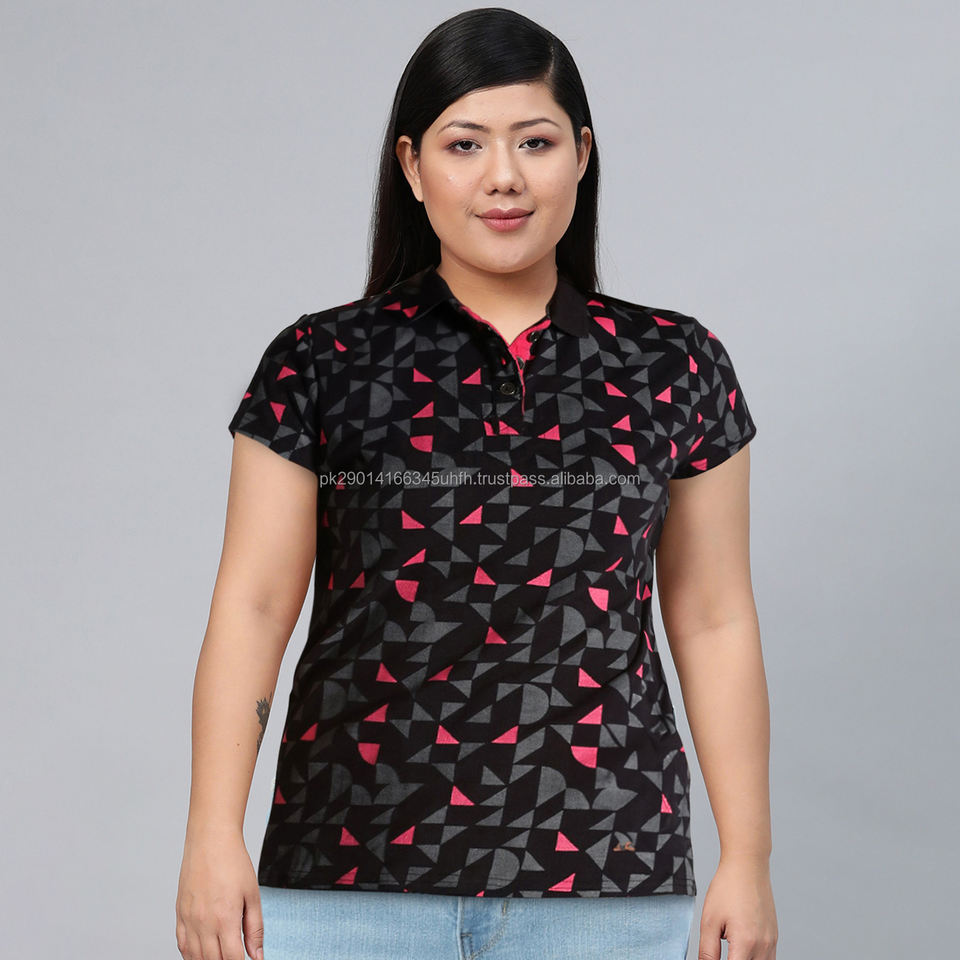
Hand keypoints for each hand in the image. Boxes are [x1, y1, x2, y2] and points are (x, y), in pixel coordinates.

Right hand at [176, 827, 263, 959]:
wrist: (211, 841)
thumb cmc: (233, 863)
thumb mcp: (253, 894)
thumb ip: (255, 928)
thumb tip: (257, 955)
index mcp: (225, 918)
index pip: (233, 959)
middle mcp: (204, 923)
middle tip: (235, 956)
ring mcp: (189, 919)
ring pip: (195, 957)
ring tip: (221, 956)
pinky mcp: (180, 914)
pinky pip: (182, 945)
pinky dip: (191, 955)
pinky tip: (201, 954)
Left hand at [696, 855, 777, 958]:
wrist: (747, 866)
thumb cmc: (728, 888)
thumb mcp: (709, 920)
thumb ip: (707, 950)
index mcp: (745, 943)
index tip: (713, 959)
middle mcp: (763, 946)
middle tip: (722, 951)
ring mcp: (771, 942)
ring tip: (731, 951)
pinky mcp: (774, 937)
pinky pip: (768, 959)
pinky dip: (755, 959)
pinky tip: (741, 950)